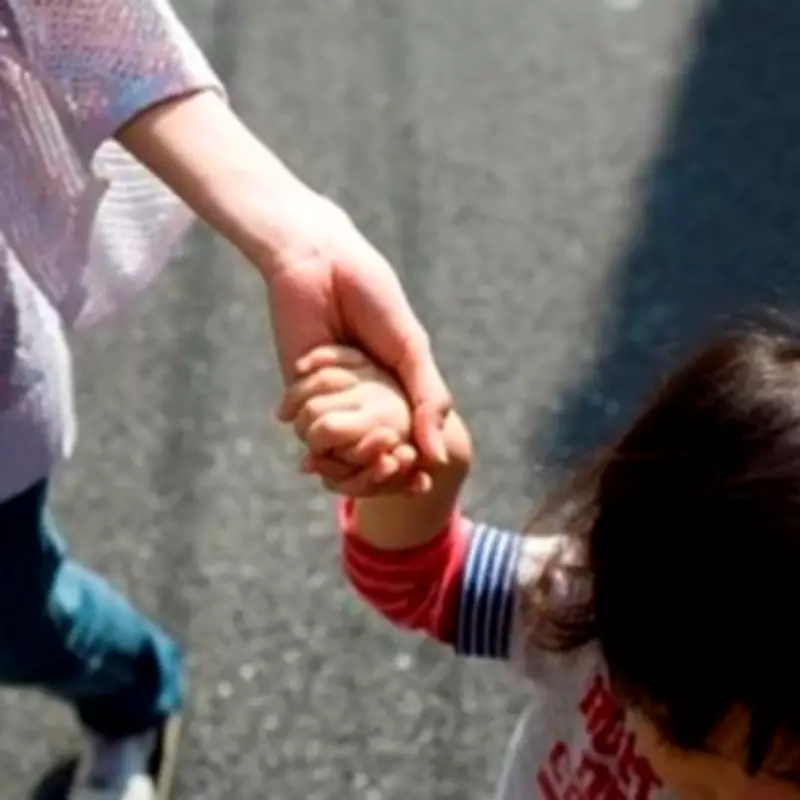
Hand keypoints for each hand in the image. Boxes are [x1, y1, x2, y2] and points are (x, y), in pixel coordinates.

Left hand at [263, 191, 451, 492]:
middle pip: (373, 454)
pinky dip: (321, 424)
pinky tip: (337, 401)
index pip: (408, 443)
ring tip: (367, 433)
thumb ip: (428, 398)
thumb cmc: (371, 296)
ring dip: (352, 447)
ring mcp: (331, 399)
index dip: (413, 466)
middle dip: (381, 465)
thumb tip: (438, 458)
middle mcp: (364, 398)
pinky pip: (309, 430)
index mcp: (397, 388)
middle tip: (391, 462)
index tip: (419, 481)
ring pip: (340, 450)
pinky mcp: (297, 393)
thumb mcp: (411, 346)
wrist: (318, 263)